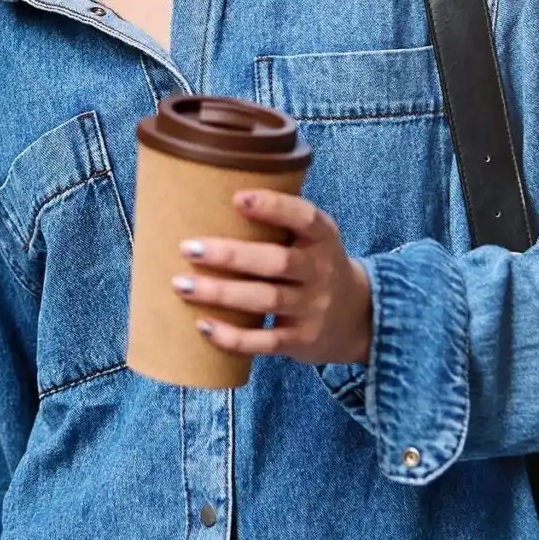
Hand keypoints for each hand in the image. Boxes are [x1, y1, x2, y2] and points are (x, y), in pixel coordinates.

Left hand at [175, 190, 371, 365]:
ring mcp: (313, 308)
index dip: (274, 206)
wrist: (356, 317)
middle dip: (230, 255)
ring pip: (266, 300)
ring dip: (221, 293)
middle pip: (277, 261)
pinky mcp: (302, 340)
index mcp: (323, 237)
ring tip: (181, 285)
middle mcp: (322, 271)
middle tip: (188, 248)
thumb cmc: (312, 265)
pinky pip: (265, 341)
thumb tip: (207, 199)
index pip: (304, 217)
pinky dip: (233, 337)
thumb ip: (278, 223)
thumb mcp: (310, 239)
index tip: (236, 198)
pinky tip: (203, 326)